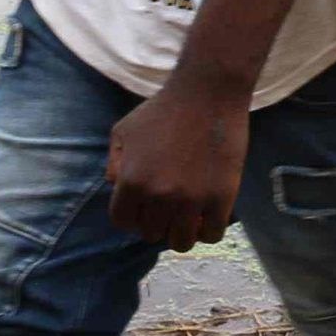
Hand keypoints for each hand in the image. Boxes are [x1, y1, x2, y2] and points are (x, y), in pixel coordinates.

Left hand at [104, 82, 250, 250]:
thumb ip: (114, 164)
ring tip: (189, 216)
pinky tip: (209, 215)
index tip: (145, 208)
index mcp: (131, 182)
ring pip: (181, 242)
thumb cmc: (163, 109)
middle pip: (152, 234)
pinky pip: (212, 235)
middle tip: (170, 206)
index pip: (124, 222)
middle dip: (158, 221)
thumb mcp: (123, 131)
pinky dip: (208, 230)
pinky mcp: (220, 199)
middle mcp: (158, 197)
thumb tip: (116, 190)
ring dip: (182, 232)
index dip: (133, 216)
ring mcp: (191, 201)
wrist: (208, 94)